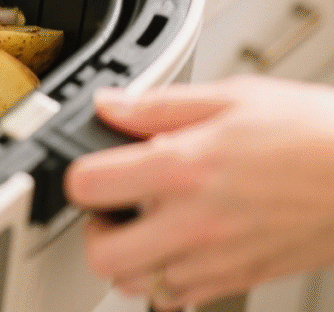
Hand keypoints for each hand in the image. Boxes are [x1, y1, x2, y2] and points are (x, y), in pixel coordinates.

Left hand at [65, 75, 333, 309]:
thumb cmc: (315, 133)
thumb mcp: (232, 97)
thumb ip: (159, 105)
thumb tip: (110, 105)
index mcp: (183, 168)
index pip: (88, 186)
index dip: (78, 175)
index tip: (93, 169)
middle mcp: (192, 221)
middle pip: (101, 256)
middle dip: (95, 231)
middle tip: (111, 208)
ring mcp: (215, 258)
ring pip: (135, 285)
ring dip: (129, 259)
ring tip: (145, 227)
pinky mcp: (237, 279)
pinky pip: (177, 298)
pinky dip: (166, 278)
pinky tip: (181, 246)